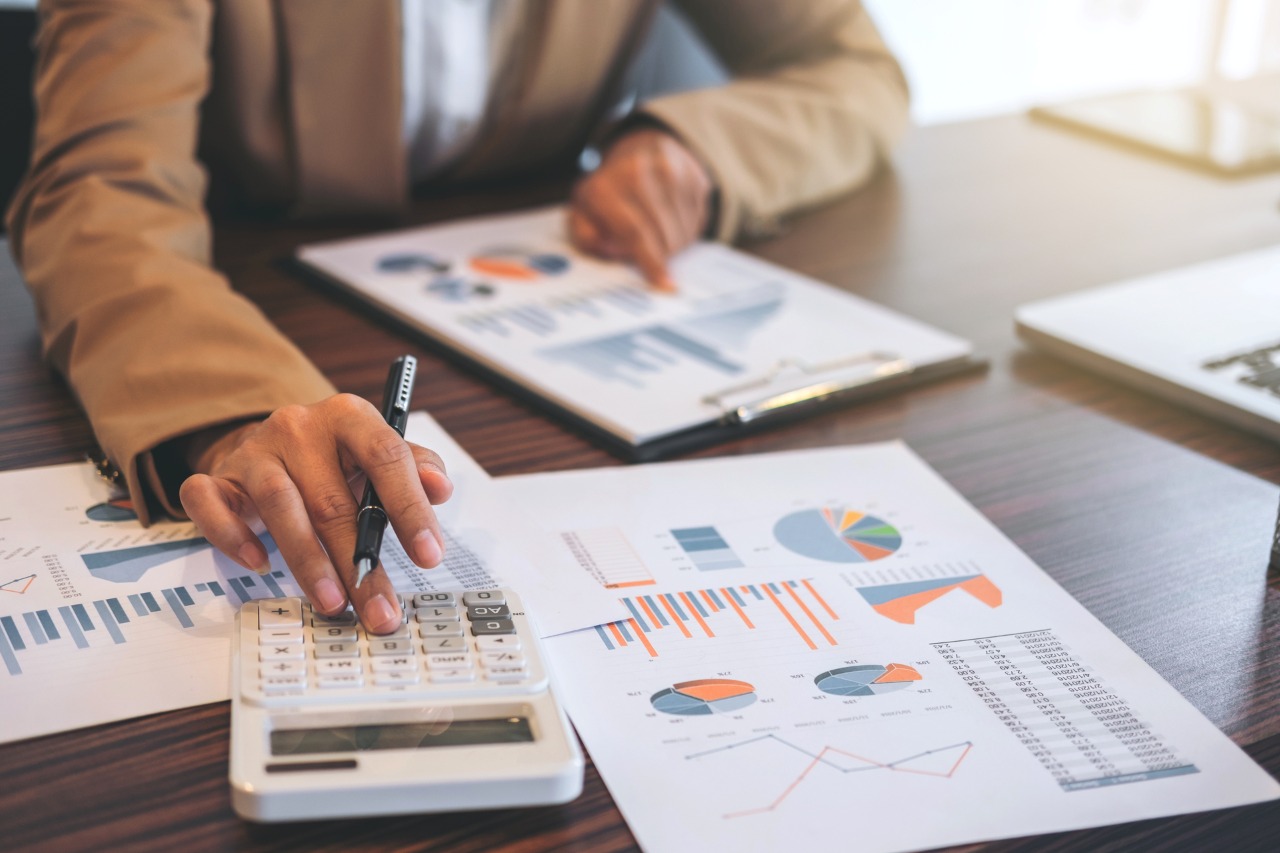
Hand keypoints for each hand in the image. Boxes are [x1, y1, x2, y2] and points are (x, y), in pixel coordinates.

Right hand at [177, 394, 452, 633]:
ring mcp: (254, 452)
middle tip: (380, 609)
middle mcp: (299, 428)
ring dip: (308, 562)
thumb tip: (440, 488)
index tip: (429, 556)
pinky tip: (259, 563)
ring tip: (333, 602)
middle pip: (333, 499)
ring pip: (279, 506)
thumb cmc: (336, 459)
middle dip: (361, 563)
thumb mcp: (379, 455)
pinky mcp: (217, 477)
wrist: (272, 444)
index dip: (411, 508)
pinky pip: (211, 503)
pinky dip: (232, 535)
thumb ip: (416, 467)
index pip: (386, 456)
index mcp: (348, 416)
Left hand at [569, 127, 712, 290]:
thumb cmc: (608, 193)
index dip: (651, 261)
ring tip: (658, 234)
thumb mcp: (582, 215)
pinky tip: (672, 219)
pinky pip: (699, 219)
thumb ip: (587, 238)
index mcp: (605, 187)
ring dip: (675, 244)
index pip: (634, 231)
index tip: (664, 283)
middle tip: (652, 256)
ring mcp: (672, 169)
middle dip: (661, 256)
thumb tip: (610, 250)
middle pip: (664, 235)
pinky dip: (687, 229)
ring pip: (684, 230)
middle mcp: (639, 172)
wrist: (638, 150)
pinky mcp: (695, 173)